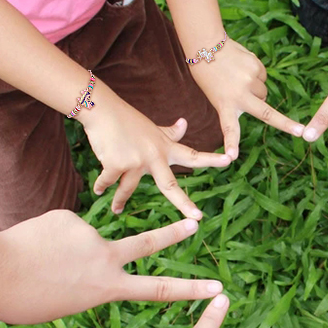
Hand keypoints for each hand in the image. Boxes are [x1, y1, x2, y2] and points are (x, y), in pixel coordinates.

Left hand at [0, 210, 222, 323]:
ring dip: (64, 249)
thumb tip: (90, 255)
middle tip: (194, 222)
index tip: (216, 288)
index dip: (190, 290)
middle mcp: (106, 257)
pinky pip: (63, 227)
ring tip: (38, 261)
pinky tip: (33, 245)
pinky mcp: (69, 216)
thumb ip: (88, 280)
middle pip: (147, 243)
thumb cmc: (26, 299)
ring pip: (81, 240)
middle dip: (173, 232)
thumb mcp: (68, 302)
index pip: (158, 289)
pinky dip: (49, 236)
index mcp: (107, 287)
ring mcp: (89, 234)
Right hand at [80, 87, 231, 217]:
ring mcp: (135, 161)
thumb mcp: (153, 127)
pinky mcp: (116, 164)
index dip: (212, 160)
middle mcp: (154, 156)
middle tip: (197, 217)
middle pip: (170, 185)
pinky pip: (108, 181)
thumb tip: (185, 123)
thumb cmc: (127, 119)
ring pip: (129, 189)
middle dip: (183, 203)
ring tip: (116, 210)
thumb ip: (170, 132)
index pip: (193, 155)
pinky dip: (101, 186)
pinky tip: (98, 191)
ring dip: (119, 201)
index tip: (229, 161)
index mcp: (165, 148)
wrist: (101, 109)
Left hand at [190, 39, 304, 158]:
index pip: (229, 128)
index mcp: (225, 105)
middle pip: (267, 113)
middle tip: (301, 132)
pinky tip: (242, 69)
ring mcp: (249, 81)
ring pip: (264, 93)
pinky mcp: (256, 67)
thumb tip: (264, 98)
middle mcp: (239, 95)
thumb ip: (239, 102)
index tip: (232, 158)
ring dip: (256, 89)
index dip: (232, 143)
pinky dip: (256, 75)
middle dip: (287, 124)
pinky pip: (263, 77)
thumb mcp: (218, 95)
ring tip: (238, 79)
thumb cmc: (210, 75)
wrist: (206, 45)